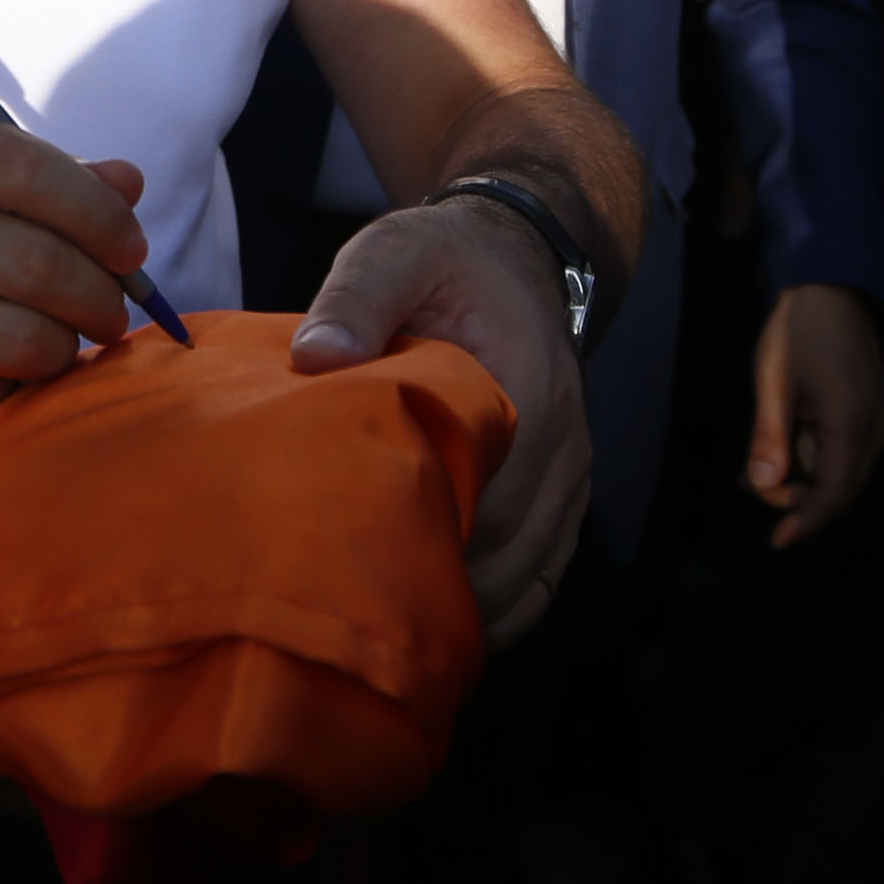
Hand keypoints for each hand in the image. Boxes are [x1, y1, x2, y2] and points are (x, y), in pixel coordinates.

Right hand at [0, 116, 151, 432]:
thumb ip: (33, 181)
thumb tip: (127, 181)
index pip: (18, 166)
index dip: (92, 209)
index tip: (130, 246)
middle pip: (23, 255)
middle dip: (93, 289)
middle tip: (114, 309)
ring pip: (4, 333)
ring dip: (62, 346)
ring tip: (69, 345)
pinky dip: (10, 389)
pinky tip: (11, 376)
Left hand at [294, 197, 589, 647]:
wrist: (512, 253)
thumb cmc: (445, 258)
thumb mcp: (394, 253)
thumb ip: (355, 299)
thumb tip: (316, 356)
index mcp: (526, 390)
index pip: (489, 496)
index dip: (426, 539)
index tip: (356, 566)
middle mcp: (562, 447)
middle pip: (509, 554)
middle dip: (438, 589)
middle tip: (350, 614)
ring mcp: (567, 477)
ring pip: (530, 576)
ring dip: (467, 609)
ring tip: (383, 630)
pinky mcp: (557, 495)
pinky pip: (540, 573)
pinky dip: (496, 605)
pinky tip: (434, 621)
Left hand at [747, 282, 883, 547]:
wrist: (834, 287)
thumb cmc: (798, 330)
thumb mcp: (773, 381)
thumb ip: (769, 435)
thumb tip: (764, 485)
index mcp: (854, 426)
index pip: (834, 495)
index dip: (806, 522)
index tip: (778, 541)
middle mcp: (877, 432)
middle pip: (841, 491)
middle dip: (799, 500)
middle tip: (754, 485)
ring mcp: (879, 423)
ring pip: (843, 474)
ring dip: (805, 480)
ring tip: (761, 466)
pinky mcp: (872, 414)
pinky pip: (846, 453)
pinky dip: (815, 460)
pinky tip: (784, 446)